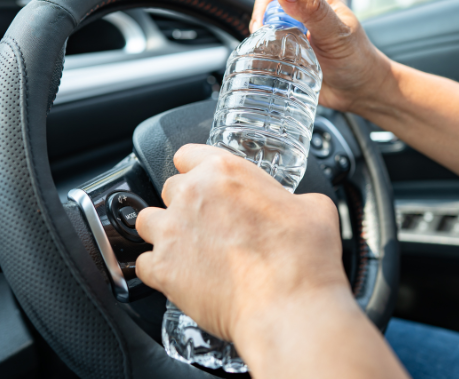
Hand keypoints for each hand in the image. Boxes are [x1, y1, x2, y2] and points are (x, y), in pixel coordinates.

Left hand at [134, 144, 347, 341]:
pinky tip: (177, 278)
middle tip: (208, 226)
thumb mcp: (315, 208)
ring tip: (185, 250)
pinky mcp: (163, 268)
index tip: (201, 182)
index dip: (195, 170)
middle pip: (170, 188)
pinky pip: (143, 265)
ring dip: (163, 233)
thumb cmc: (303, 258)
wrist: (288, 304)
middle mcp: (193, 194)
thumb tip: (298, 206)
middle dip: (185, 205)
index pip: (187, 154)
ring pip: (147, 222)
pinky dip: (158, 271)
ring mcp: (172, 231)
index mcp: (225, 171)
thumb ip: (295, 198)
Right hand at [251, 0, 393, 113]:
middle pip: (266, 10)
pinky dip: (265, 58)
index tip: (263, 26)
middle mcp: (302, 16)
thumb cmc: (357, 59)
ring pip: (264, 32)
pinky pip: (268, 52)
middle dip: (261, 26)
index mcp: (315, 0)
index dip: (264, 5)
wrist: (362, 92)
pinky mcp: (289, 56)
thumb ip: (313, 10)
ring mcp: (294, 37)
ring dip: (262, 43)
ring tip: (272, 57)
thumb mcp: (336, 32)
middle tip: (267, 44)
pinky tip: (274, 67)